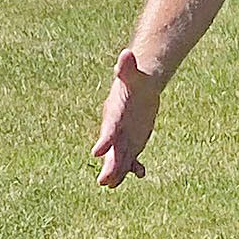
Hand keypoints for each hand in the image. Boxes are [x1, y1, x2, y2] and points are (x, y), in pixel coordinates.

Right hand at [94, 50, 162, 187]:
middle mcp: (116, 130)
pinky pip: (132, 159)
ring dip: (118, 172)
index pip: (108, 130)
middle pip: (112, 151)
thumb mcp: (133, 75)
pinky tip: (140, 173)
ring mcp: (124, 138)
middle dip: (109, 165)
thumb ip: (127, 68)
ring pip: (120, 159)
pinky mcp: (133, 143)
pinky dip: (134, 167)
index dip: (104, 141)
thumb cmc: (134, 80)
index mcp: (114, 115)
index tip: (97, 152)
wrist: (139, 87)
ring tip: (112, 185)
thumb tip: (126, 53)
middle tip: (103, 181)